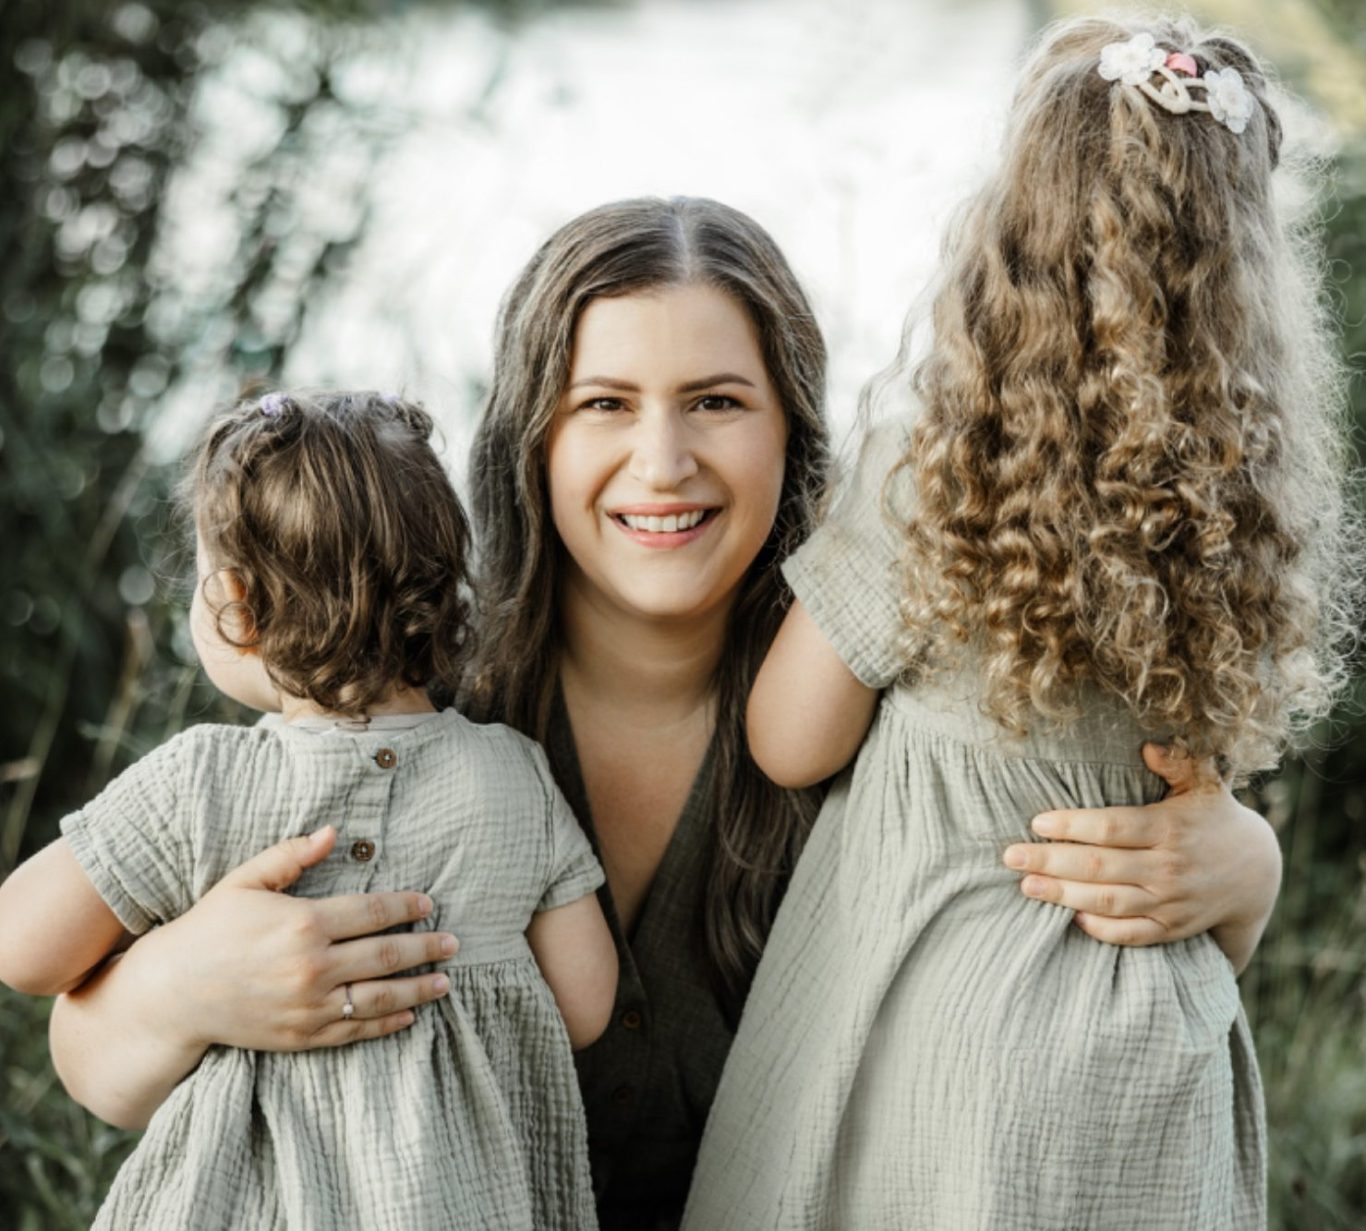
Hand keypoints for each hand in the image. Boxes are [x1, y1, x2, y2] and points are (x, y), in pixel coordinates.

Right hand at [146, 826, 458, 1050]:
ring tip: (444, 982)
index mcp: (303, 923)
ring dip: (418, 990)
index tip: (429, 905)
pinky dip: (388, 1024)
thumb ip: (291, 855)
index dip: (407, 908)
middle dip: (426, 949)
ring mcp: (309, 1006)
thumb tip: (334, 832)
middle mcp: (312, 966)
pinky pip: (356, 1030)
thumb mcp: (245, 882)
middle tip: (454, 944)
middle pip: (386, 955)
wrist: (172, 994)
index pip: (373, 913)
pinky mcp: (302, 1036)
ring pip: (379, 998)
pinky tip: (410, 1015)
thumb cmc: (210, 929)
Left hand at [1001, 744, 1281, 970]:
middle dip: (1050, 863)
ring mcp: (1171, 902)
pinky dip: (1101, 930)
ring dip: (1063, 896)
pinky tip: (1071, 917)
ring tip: (1026, 886)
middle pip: (1099, 867)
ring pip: (1108, 903)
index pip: (1111, 828)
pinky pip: (1131, 934)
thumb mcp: (1205, 783)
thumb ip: (1178, 762)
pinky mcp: (1172, 928)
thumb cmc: (1214, 817)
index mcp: (1169, 828)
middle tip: (1011, 857)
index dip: (1072, 826)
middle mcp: (1169, 868)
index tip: (1037, 822)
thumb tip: (1148, 746)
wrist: (1256, 873)